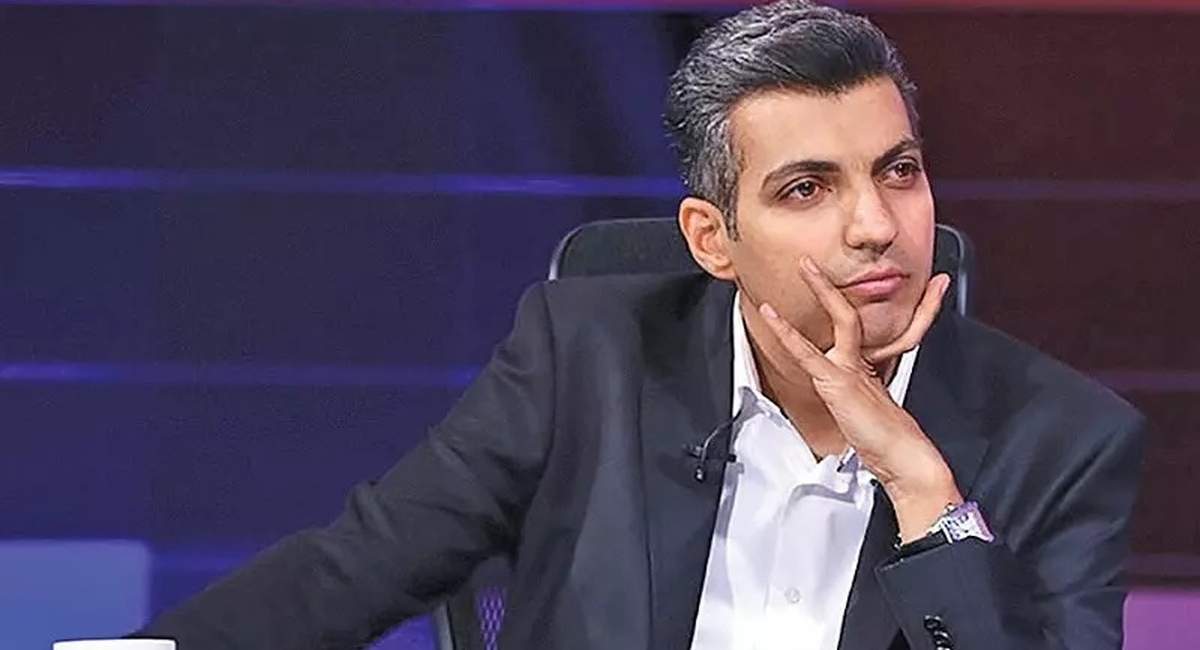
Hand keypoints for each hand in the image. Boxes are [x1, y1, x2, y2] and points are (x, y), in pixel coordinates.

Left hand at [756, 257, 960, 540]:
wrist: (904, 456)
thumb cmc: (884, 440)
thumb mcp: (863, 412)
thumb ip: (851, 397)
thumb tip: (845, 395)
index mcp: (866, 365)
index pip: (852, 327)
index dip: (835, 306)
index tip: (821, 286)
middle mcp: (863, 360)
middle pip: (850, 312)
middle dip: (831, 285)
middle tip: (811, 262)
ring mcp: (852, 367)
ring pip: (841, 318)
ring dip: (822, 289)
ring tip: (804, 266)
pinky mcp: (840, 381)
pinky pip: (809, 352)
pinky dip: (788, 333)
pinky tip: (771, 316)